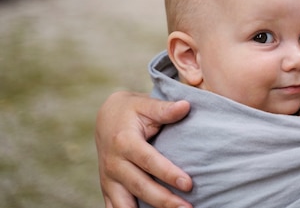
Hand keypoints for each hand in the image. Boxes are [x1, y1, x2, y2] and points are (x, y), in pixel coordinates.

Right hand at [95, 91, 192, 207]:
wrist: (106, 118)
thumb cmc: (132, 110)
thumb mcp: (146, 105)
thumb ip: (165, 109)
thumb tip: (186, 106)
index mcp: (124, 141)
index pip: (149, 161)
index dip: (168, 174)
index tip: (189, 184)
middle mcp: (114, 163)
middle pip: (140, 186)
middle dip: (164, 200)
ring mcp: (109, 179)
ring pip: (126, 204)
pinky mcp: (107, 188)